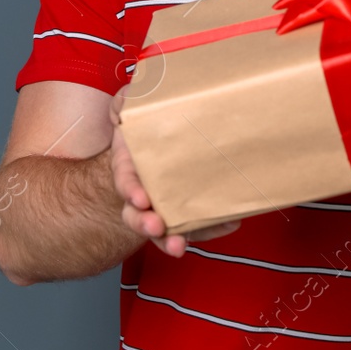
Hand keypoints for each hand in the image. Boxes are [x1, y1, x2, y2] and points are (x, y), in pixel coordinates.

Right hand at [107, 88, 241, 255]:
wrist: (165, 139)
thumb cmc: (148, 127)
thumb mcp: (131, 109)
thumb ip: (123, 104)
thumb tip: (123, 107)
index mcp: (130, 170)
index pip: (126, 184)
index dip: (131, 192)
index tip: (141, 199)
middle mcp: (144, 194)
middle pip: (137, 216)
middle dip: (144, 224)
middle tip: (156, 227)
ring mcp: (165, 206)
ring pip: (163, 230)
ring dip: (170, 240)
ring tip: (179, 246)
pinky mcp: (189, 211)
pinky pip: (198, 225)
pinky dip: (210, 228)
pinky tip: (228, 224)